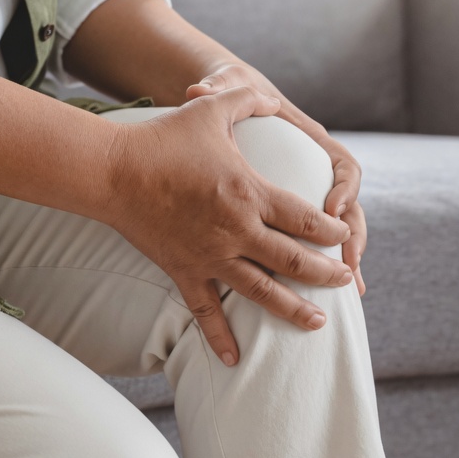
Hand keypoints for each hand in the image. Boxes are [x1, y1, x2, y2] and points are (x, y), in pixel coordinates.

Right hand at [104, 87, 354, 365]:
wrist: (114, 172)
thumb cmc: (163, 137)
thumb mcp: (211, 108)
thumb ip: (248, 99)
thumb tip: (271, 98)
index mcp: (250, 193)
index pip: (307, 219)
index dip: (333, 230)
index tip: (345, 236)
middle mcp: (237, 230)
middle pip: (294, 261)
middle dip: (326, 273)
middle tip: (345, 281)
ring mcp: (211, 256)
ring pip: (262, 293)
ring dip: (293, 309)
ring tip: (316, 323)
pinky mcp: (184, 272)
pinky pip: (205, 312)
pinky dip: (220, 338)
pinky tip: (235, 359)